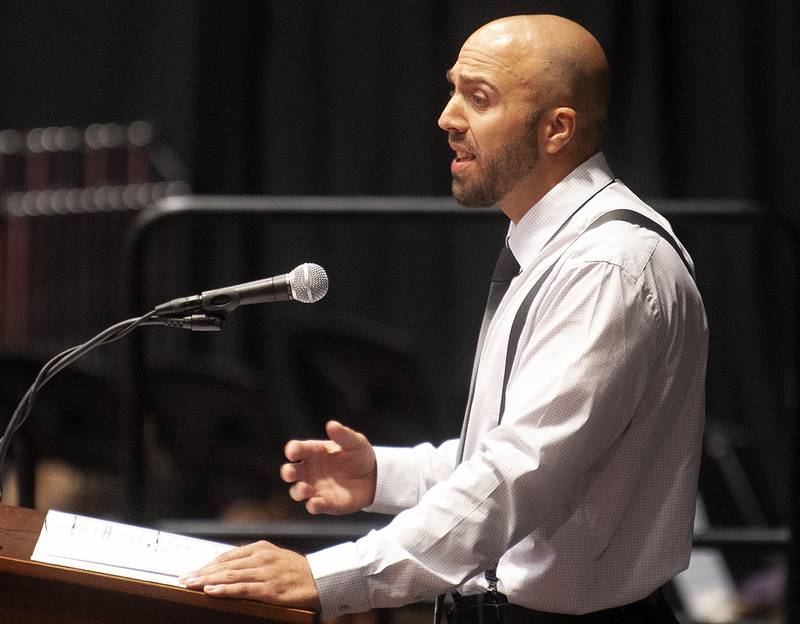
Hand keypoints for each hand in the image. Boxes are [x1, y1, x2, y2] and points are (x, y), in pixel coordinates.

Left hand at [179, 541, 319, 610]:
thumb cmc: (297, 571)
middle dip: (202, 572)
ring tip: (190, 585)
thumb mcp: (275, 557)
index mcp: (261, 548)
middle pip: (225, 565)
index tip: (193, 571)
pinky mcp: (270, 590)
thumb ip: (254, 560)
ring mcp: (265, 573)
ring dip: (207, 581)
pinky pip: (243, 589)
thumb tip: (229, 566)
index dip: (208, 564)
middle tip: (183, 578)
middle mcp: (261, 558)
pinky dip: (225, 590)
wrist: (322, 579)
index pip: (227, 556)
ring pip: (230, 576)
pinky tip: (211, 591)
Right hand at [280, 420, 376, 514]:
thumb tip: (332, 424)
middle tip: (290, 473)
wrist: (374, 476)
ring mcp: (315, 487)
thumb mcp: (355, 442)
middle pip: (291, 471)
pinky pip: (314, 506)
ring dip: (298, 491)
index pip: (297, 449)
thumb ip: (343, 434)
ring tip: (305, 489)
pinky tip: (315, 504)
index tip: (292, 452)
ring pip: (297, 491)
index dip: (292, 450)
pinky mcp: (325, 503)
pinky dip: (312, 506)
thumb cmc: (360, 455)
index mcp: (314, 451)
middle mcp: (310, 470)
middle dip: (288, 472)